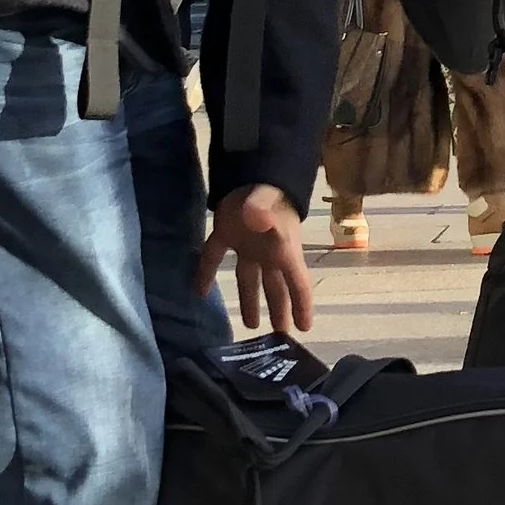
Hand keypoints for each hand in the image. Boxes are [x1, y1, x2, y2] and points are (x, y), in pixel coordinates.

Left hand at [194, 181, 315, 334]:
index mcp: (283, 250)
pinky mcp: (226, 234)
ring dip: (250, 301)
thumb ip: (262, 209)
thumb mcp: (268, 200)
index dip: (302, 305)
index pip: (297, 282)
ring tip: (251, 326)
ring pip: (249, 279)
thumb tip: (257, 218)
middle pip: (276, 287)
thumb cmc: (269, 188)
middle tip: (280, 338)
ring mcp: (247, 245)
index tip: (304, 328)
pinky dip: (206, 273)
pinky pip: (215, 257)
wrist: (253, 166)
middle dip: (280, 311)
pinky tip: (199, 290)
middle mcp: (268, 252)